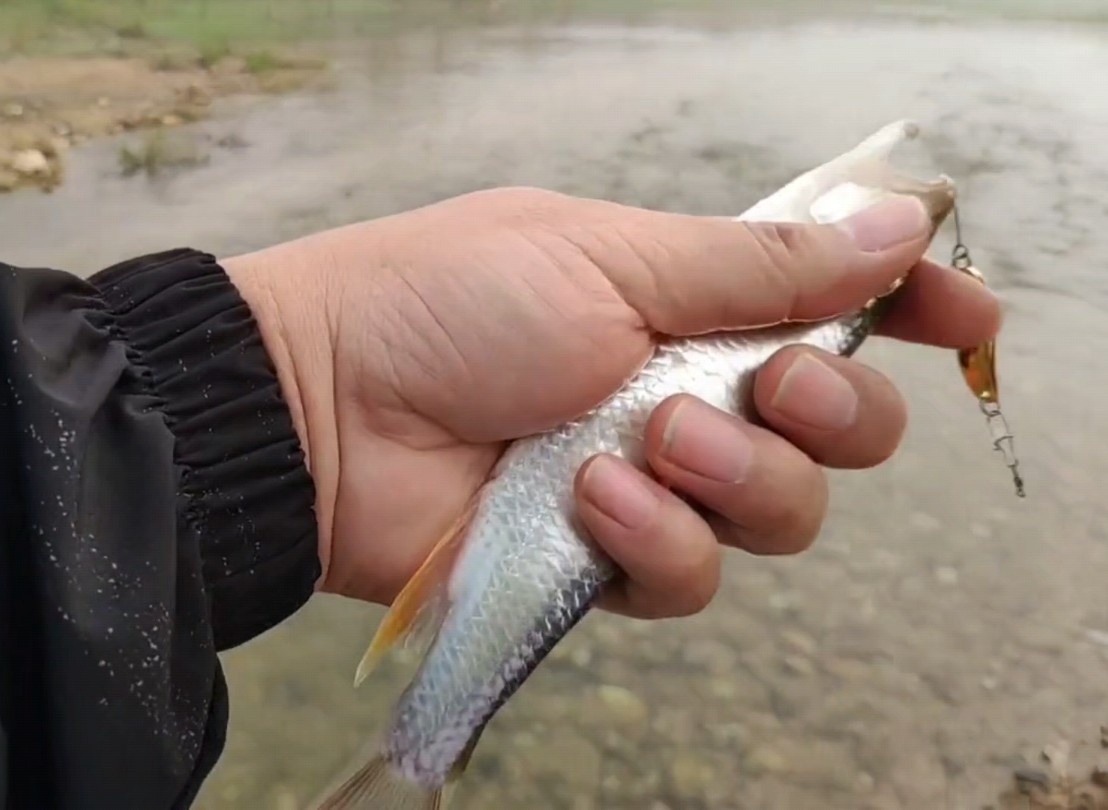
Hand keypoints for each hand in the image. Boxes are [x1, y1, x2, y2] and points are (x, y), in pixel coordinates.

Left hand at [224, 188, 999, 617]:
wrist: (323, 405)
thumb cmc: (446, 303)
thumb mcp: (609, 258)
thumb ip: (756, 263)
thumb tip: (896, 222)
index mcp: (690, 301)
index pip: (831, 306)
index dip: (910, 313)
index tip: (968, 321)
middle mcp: (688, 390)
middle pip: (840, 428)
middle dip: (830, 410)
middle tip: (766, 384)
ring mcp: (653, 481)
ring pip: (785, 513)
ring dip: (734, 475)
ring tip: (648, 439)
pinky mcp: (610, 559)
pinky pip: (693, 577)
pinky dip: (654, 538)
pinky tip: (590, 498)